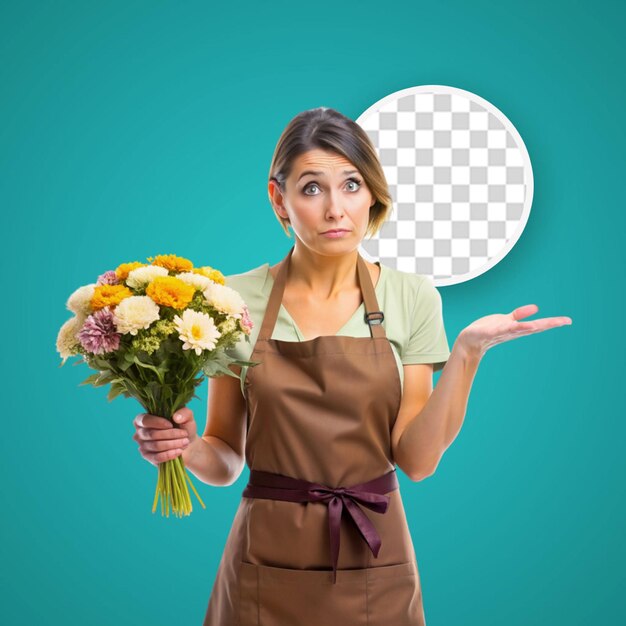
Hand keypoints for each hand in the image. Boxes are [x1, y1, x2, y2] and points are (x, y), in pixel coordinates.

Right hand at [132, 407, 197, 465]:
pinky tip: (179, 451)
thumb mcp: (187, 417)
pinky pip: (156, 457)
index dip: (158, 423)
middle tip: (184, 434)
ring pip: (156, 446)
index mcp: (144, 419)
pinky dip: (169, 454)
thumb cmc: (183, 427)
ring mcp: (142, 446)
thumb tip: (176, 417)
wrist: (186, 443)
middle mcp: (140, 432)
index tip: (171, 425)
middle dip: (170, 434)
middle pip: (152, 434)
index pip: (144, 420)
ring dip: (173, 444)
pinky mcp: (148, 457)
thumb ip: (184, 412)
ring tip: (185, 442)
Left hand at [457, 304, 572, 358]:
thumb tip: (536, 308)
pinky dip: (509, 327)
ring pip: (519, 328)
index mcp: (517, 328)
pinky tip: (516, 324)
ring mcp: (502, 332)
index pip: (538, 325)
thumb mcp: (505, 320)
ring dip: (530, 326)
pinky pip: (501, 329)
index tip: (568, 320)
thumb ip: (519, 315)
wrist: (469, 341)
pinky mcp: (490, 332)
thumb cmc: (488, 330)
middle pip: (533, 327)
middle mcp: (512, 331)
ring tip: (541, 323)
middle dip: (548, 323)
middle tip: (565, 321)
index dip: (553, 322)